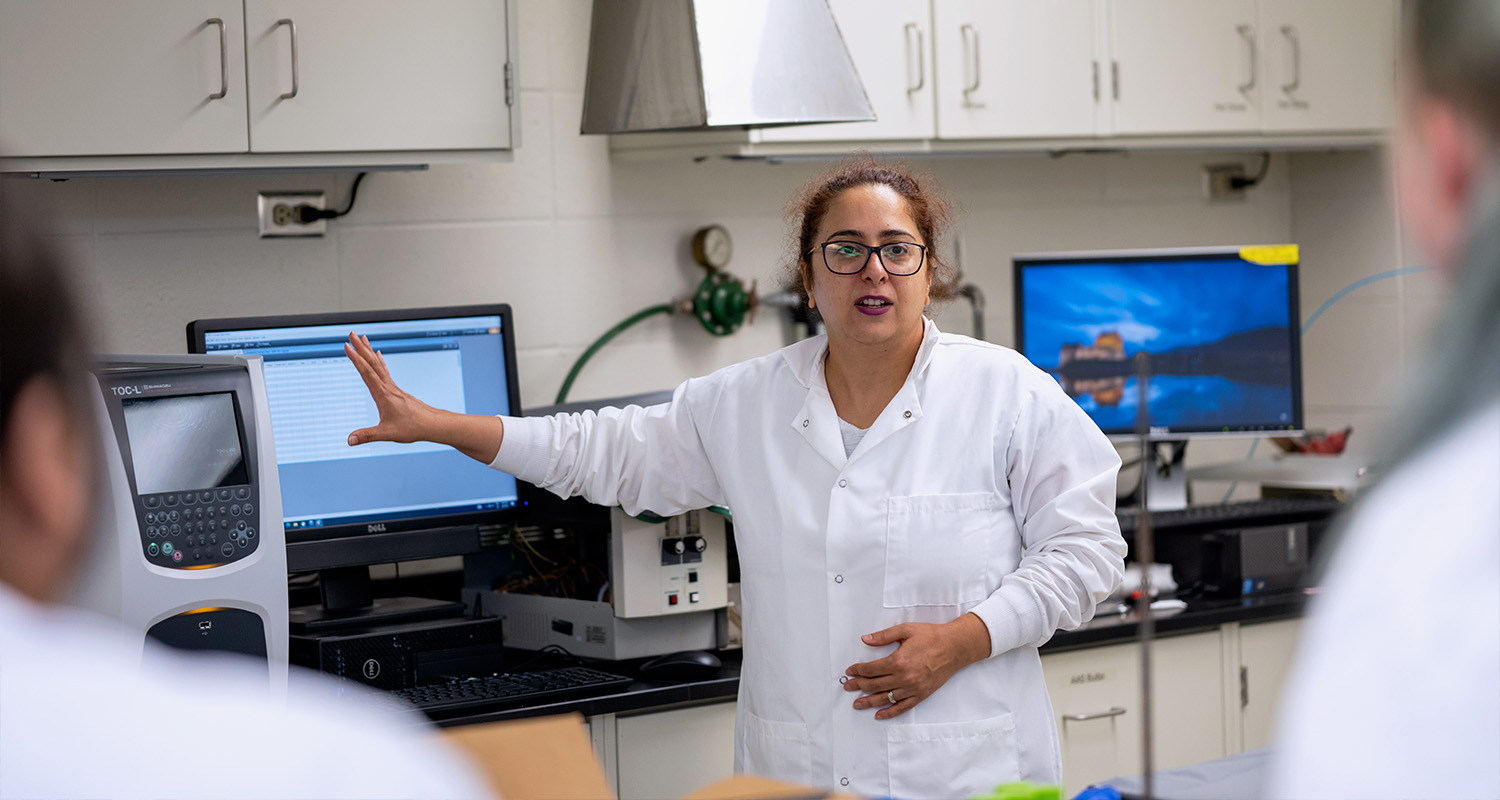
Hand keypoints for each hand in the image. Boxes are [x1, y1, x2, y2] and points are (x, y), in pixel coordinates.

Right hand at [344, 332, 438, 445]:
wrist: (433, 424)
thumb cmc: (412, 428)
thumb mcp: (387, 433)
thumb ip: (367, 436)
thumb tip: (349, 440)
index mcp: (383, 395)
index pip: (367, 372)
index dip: (356, 359)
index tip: (346, 345)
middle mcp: (388, 387)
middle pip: (372, 363)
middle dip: (361, 348)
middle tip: (351, 332)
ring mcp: (393, 388)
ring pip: (379, 364)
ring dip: (369, 350)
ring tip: (362, 338)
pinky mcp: (397, 391)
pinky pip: (385, 371)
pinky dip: (379, 361)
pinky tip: (378, 354)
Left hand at [843, 613, 990, 719]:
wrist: (955, 647)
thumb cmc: (931, 636)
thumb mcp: (906, 630)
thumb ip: (884, 636)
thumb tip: (865, 639)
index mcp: (898, 661)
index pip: (871, 669)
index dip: (858, 670)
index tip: (850, 671)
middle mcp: (904, 678)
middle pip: (875, 685)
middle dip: (859, 685)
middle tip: (848, 687)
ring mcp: (913, 688)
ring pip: (885, 698)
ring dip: (869, 701)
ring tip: (857, 704)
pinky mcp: (921, 695)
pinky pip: (902, 707)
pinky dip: (889, 712)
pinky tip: (879, 714)